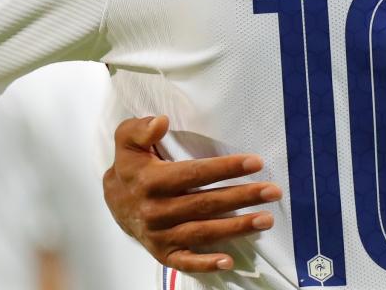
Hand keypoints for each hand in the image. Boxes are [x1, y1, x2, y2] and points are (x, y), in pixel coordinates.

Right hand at [101, 116, 279, 272]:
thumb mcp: (127, 140)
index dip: (226, 168)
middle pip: (206, 204)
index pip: (195, 174)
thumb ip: (141, 128)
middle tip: (273, 192)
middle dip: (242, 197)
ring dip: (236, 228)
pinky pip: (185, 261)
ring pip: (203, 232)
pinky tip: (228, 260)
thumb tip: (161, 121)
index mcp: (151, 181)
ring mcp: (160, 235)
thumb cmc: (130, 167)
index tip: (255, 163)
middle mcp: (157, 210)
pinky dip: (206, 264)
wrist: (112, 202)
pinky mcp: (162, 252)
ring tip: (266, 220)